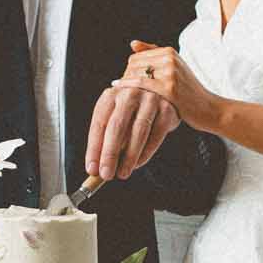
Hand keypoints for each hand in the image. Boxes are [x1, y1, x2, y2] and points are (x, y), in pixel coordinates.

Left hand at [84, 54, 181, 181]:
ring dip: (128, 157)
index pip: (99, 122)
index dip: (94, 147)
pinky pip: (156, 135)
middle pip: (116, 127)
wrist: (170, 88)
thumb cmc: (138, 105)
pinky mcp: (168, 108)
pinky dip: (146, 152)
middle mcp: (131, 92)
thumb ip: (109, 131)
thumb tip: (97, 163)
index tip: (91, 168)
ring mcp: (151, 99)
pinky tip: (138, 164)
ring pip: (137, 132)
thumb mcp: (120, 110)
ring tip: (122, 173)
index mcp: (113, 93)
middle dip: (109, 154)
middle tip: (105, 174)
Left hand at [106, 40, 222, 134]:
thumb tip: (133, 43)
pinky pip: (142, 84)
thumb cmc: (189, 91)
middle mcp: (170, 58)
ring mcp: (171, 72)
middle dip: (125, 78)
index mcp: (170, 52)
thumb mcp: (174, 68)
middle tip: (122, 93)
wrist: (208, 108)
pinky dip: (129, 87)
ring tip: (121, 95)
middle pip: (134, 64)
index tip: (125, 85)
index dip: (128, 71)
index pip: (136, 57)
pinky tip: (120, 92)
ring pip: (136, 73)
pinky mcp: (170, 88)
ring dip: (125, 84)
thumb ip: (154, 55)